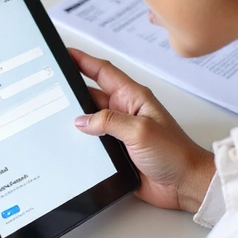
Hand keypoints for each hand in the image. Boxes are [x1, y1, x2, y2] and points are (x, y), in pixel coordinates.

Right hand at [71, 49, 214, 212]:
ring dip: (76, 120)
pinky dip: (81, 142)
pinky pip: (94, 143)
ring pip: (90, 120)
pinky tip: (70, 143)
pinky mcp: (117, 152)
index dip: (84, 61)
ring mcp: (120, 132)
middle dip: (72, 90)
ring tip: (55, 115)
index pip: (103, 72)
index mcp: (133, 98)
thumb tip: (83, 120)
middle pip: (92, 95)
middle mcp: (125, 112)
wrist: (185, 184)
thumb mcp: (140, 131)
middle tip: (52, 84)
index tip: (65, 53)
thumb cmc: (175, 153)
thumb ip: (110, 121)